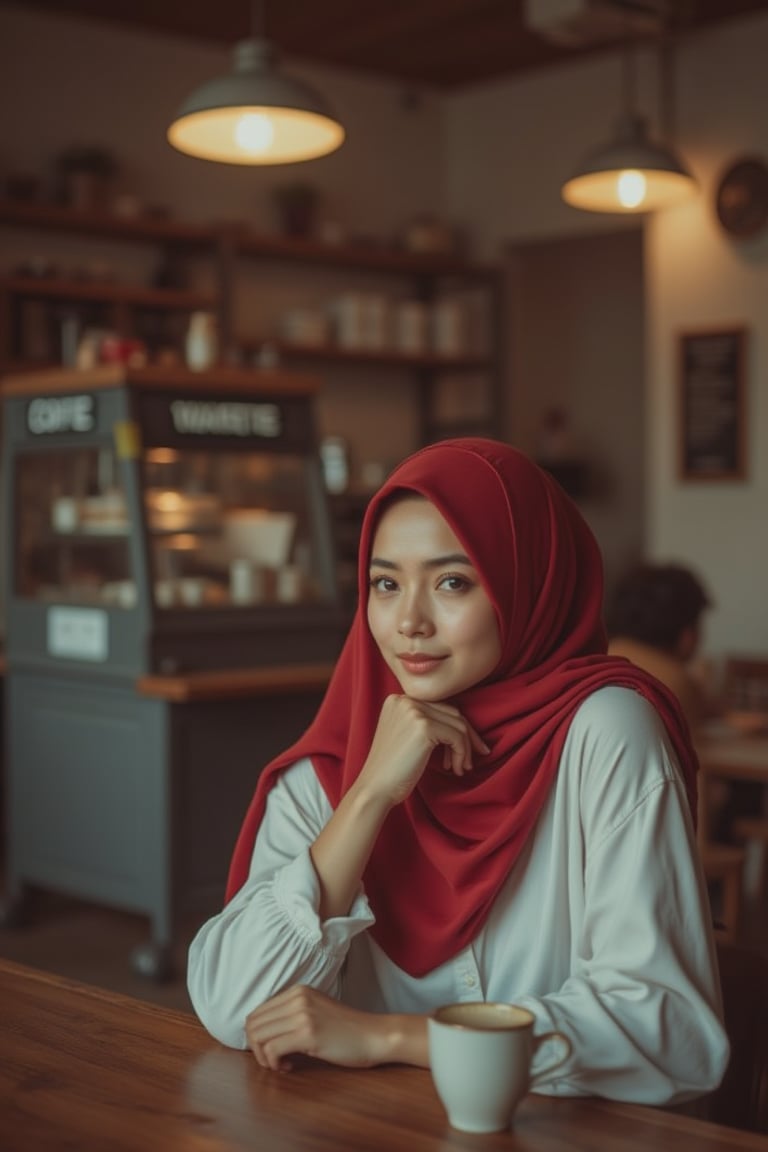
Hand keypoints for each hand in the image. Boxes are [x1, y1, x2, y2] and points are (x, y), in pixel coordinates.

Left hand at [245, 985, 389, 1071]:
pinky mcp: (308, 1033)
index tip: (272, 1050)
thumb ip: (292, 1015)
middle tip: (273, 1061)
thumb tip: (262, 1034)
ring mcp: (302, 1014)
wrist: (374, 1035)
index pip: (257, 1012)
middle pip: (253, 1024)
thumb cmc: (347, 1030)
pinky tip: (289, 1067)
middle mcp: (297, 997)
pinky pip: (272, 1050)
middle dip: (256, 1048)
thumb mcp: (316, 1011)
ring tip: (281, 1064)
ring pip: (258, 1037)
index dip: (257, 1037)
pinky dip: (274, 1063)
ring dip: (264, 1057)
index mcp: (297, 991)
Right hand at [355, 694, 488, 807]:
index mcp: (398, 700)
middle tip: (471, 759)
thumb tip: (463, 725)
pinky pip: (457, 737)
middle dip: (468, 737)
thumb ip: (426, 723)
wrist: (375, 789)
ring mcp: (413, 711)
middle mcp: (404, 700)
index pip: (440, 707)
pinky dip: (461, 754)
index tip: (466, 749)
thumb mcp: (406, 737)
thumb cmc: (392, 770)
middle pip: (452, 713)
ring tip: (461, 768)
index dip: (456, 729)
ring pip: (458, 724)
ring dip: (465, 749)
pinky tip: (454, 769)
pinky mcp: (423, 726)